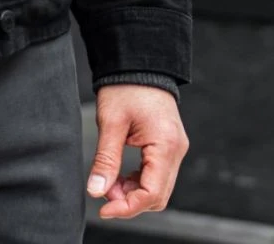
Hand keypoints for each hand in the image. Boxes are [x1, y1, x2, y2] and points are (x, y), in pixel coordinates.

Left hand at [87, 84, 188, 218]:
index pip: (152, 192)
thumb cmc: (125, 88)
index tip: (104, 209)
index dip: (128, 207)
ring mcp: (175, 149)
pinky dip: (138, 181)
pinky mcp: (168, 146)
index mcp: (166, 145)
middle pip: (158, 195)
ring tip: (108, 183)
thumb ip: (106, 159)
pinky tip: (119, 176)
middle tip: (102, 194)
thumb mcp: (110, 122)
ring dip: (133, 192)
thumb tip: (96, 190)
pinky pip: (157, 174)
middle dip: (130, 201)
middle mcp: (176, 151)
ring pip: (158, 187)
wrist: (138, 64)